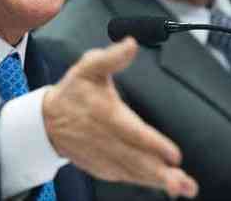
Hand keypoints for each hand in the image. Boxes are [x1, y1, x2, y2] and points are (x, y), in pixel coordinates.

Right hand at [43, 37, 197, 198]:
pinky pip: (126, 177)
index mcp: (106, 115)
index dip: (154, 145)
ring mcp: (105, 157)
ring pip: (134, 172)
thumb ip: (112, 57)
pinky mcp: (103, 167)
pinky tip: (162, 186)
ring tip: (182, 188)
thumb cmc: (72, 93)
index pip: (133, 132)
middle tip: (183, 183)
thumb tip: (131, 44)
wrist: (47, 121)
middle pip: (137, 160)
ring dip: (158, 182)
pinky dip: (143, 183)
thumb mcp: (88, 67)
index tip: (174, 154)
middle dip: (162, 174)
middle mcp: (107, 140)